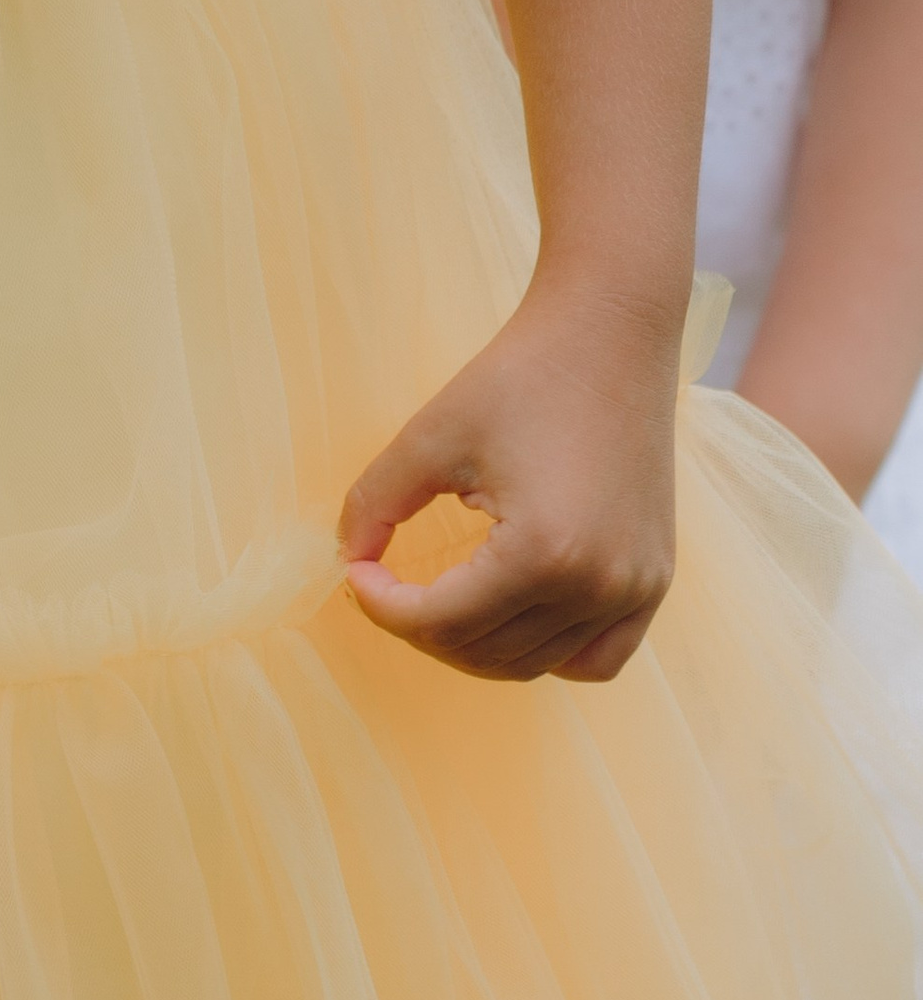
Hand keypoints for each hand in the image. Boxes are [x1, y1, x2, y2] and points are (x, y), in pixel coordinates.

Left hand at [339, 281, 682, 681]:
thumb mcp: (431, 435)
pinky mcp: (653, 582)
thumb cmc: (517, 376)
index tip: (355, 571)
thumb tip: (346, 559)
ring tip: (436, 600)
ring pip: (535, 664)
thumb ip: (376, 502)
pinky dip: (547, 652)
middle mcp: (597, 588)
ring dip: (475, 645)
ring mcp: (634, 590)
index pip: (441, 622)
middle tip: (387, 585)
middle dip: (420, 627)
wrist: (609, 336)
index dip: (383, 607)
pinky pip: (597, 658)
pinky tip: (509, 616)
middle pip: (486, 652)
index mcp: (541, 555)